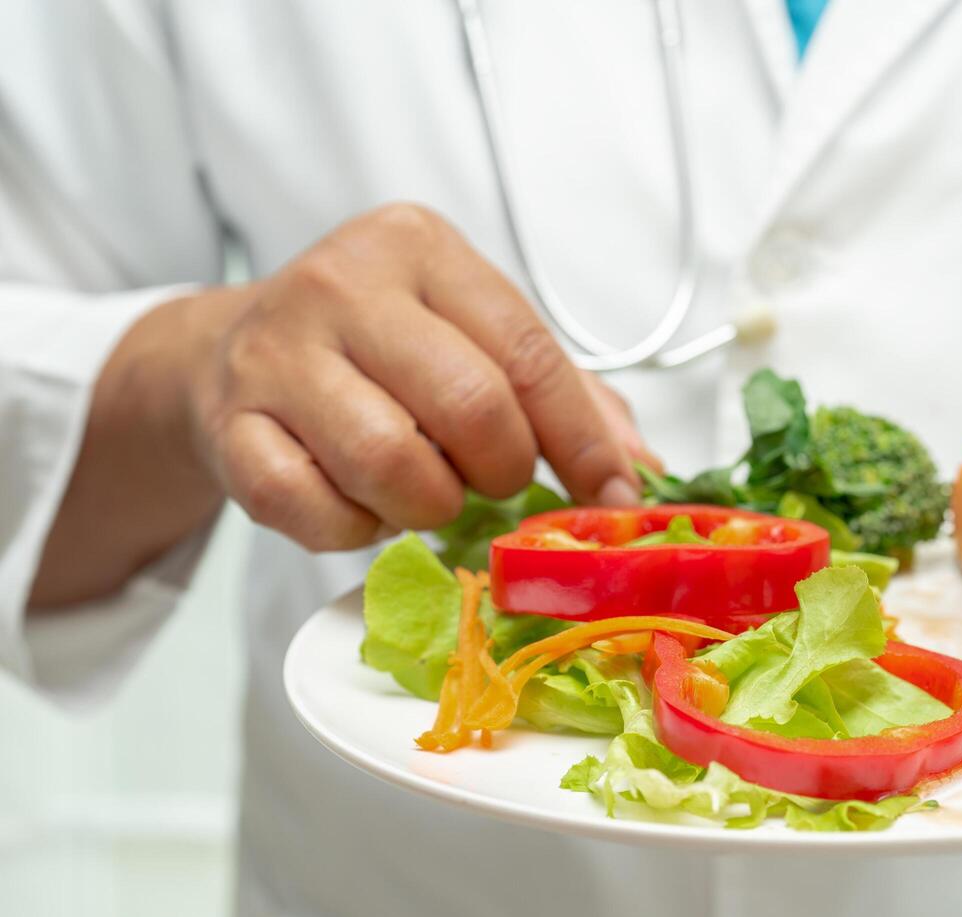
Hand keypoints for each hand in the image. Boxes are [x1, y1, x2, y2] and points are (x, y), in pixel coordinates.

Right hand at [179, 203, 645, 550]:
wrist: (229, 354)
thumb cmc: (380, 351)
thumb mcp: (474, 340)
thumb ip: (564, 397)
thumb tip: (638, 471)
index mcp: (421, 248)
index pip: (529, 354)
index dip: (581, 440)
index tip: (609, 493)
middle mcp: (342, 284)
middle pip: (470, 407)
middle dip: (500, 471)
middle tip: (489, 480)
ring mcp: (275, 354)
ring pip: (393, 464)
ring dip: (427, 505)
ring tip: (420, 488)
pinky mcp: (229, 427)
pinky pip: (314, 508)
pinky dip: (355, 528)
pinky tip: (359, 503)